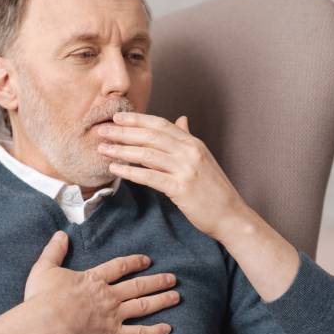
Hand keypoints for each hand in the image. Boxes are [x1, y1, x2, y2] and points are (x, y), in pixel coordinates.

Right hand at [23, 231, 179, 333]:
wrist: (46, 324)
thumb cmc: (42, 298)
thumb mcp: (44, 268)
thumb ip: (54, 251)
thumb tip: (61, 233)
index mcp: (94, 280)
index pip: (119, 267)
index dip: (134, 262)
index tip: (147, 260)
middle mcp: (108, 295)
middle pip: (138, 285)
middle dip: (156, 281)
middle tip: (172, 278)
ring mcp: (113, 315)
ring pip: (143, 306)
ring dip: (161, 300)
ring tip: (176, 297)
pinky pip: (138, 332)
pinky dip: (154, 331)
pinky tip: (168, 328)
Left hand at [95, 112, 249, 240]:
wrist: (231, 215)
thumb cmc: (214, 190)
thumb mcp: (204, 159)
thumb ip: (188, 139)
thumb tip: (181, 119)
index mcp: (193, 143)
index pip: (161, 124)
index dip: (137, 119)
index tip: (117, 118)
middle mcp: (190, 152)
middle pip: (150, 136)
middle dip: (123, 132)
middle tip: (102, 130)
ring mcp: (186, 169)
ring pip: (147, 154)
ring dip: (121, 150)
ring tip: (103, 149)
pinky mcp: (181, 188)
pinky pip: (150, 177)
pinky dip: (130, 171)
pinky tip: (115, 170)